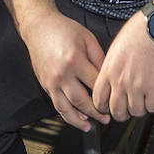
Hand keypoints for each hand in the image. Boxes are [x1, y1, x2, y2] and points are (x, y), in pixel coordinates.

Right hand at [23, 13, 107, 130]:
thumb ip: (99, 58)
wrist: (39, 27)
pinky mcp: (45, 85)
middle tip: (106, 118)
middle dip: (96, 112)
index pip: (95, 84)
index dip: (106, 94)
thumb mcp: (87, 38)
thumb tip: (109, 77)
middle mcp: (62, 74)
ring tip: (91, 126)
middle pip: (82, 101)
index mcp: (75, 61)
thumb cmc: (64, 30)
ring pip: (66, 108)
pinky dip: (66, 115)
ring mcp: (51, 82)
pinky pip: (56, 105)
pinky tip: (76, 119)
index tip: (114, 100)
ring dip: (79, 120)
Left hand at [91, 12, 153, 120]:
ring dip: (139, 109)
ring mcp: (137, 86)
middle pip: (116, 111)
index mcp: (108, 71)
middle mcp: (120, 81)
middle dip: (121, 114)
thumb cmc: (137, 32)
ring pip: (135, 112)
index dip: (103, 107)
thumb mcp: (115, 50)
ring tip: (142, 101)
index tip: (108, 108)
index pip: (98, 99)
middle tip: (127, 110)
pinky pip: (152, 108)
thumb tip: (110, 82)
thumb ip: (110, 68)